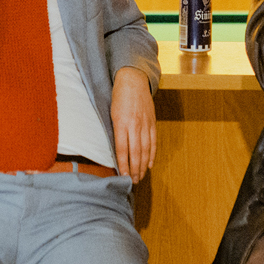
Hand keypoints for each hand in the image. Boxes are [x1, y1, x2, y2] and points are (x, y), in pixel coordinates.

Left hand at [110, 66, 155, 182]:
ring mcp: (145, 124)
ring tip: (140, 177)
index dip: (123, 164)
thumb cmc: (119, 97)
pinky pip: (153, 141)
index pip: (122, 149)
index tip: (123, 176)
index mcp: (121, 123)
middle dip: (134, 169)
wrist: (133, 80)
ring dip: (143, 165)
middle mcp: (134, 125)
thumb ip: (115, 131)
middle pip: (135, 152)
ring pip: (145, 149)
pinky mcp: (152, 122)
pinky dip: (152, 154)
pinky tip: (149, 164)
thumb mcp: (111, 113)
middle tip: (132, 182)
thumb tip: (116, 150)